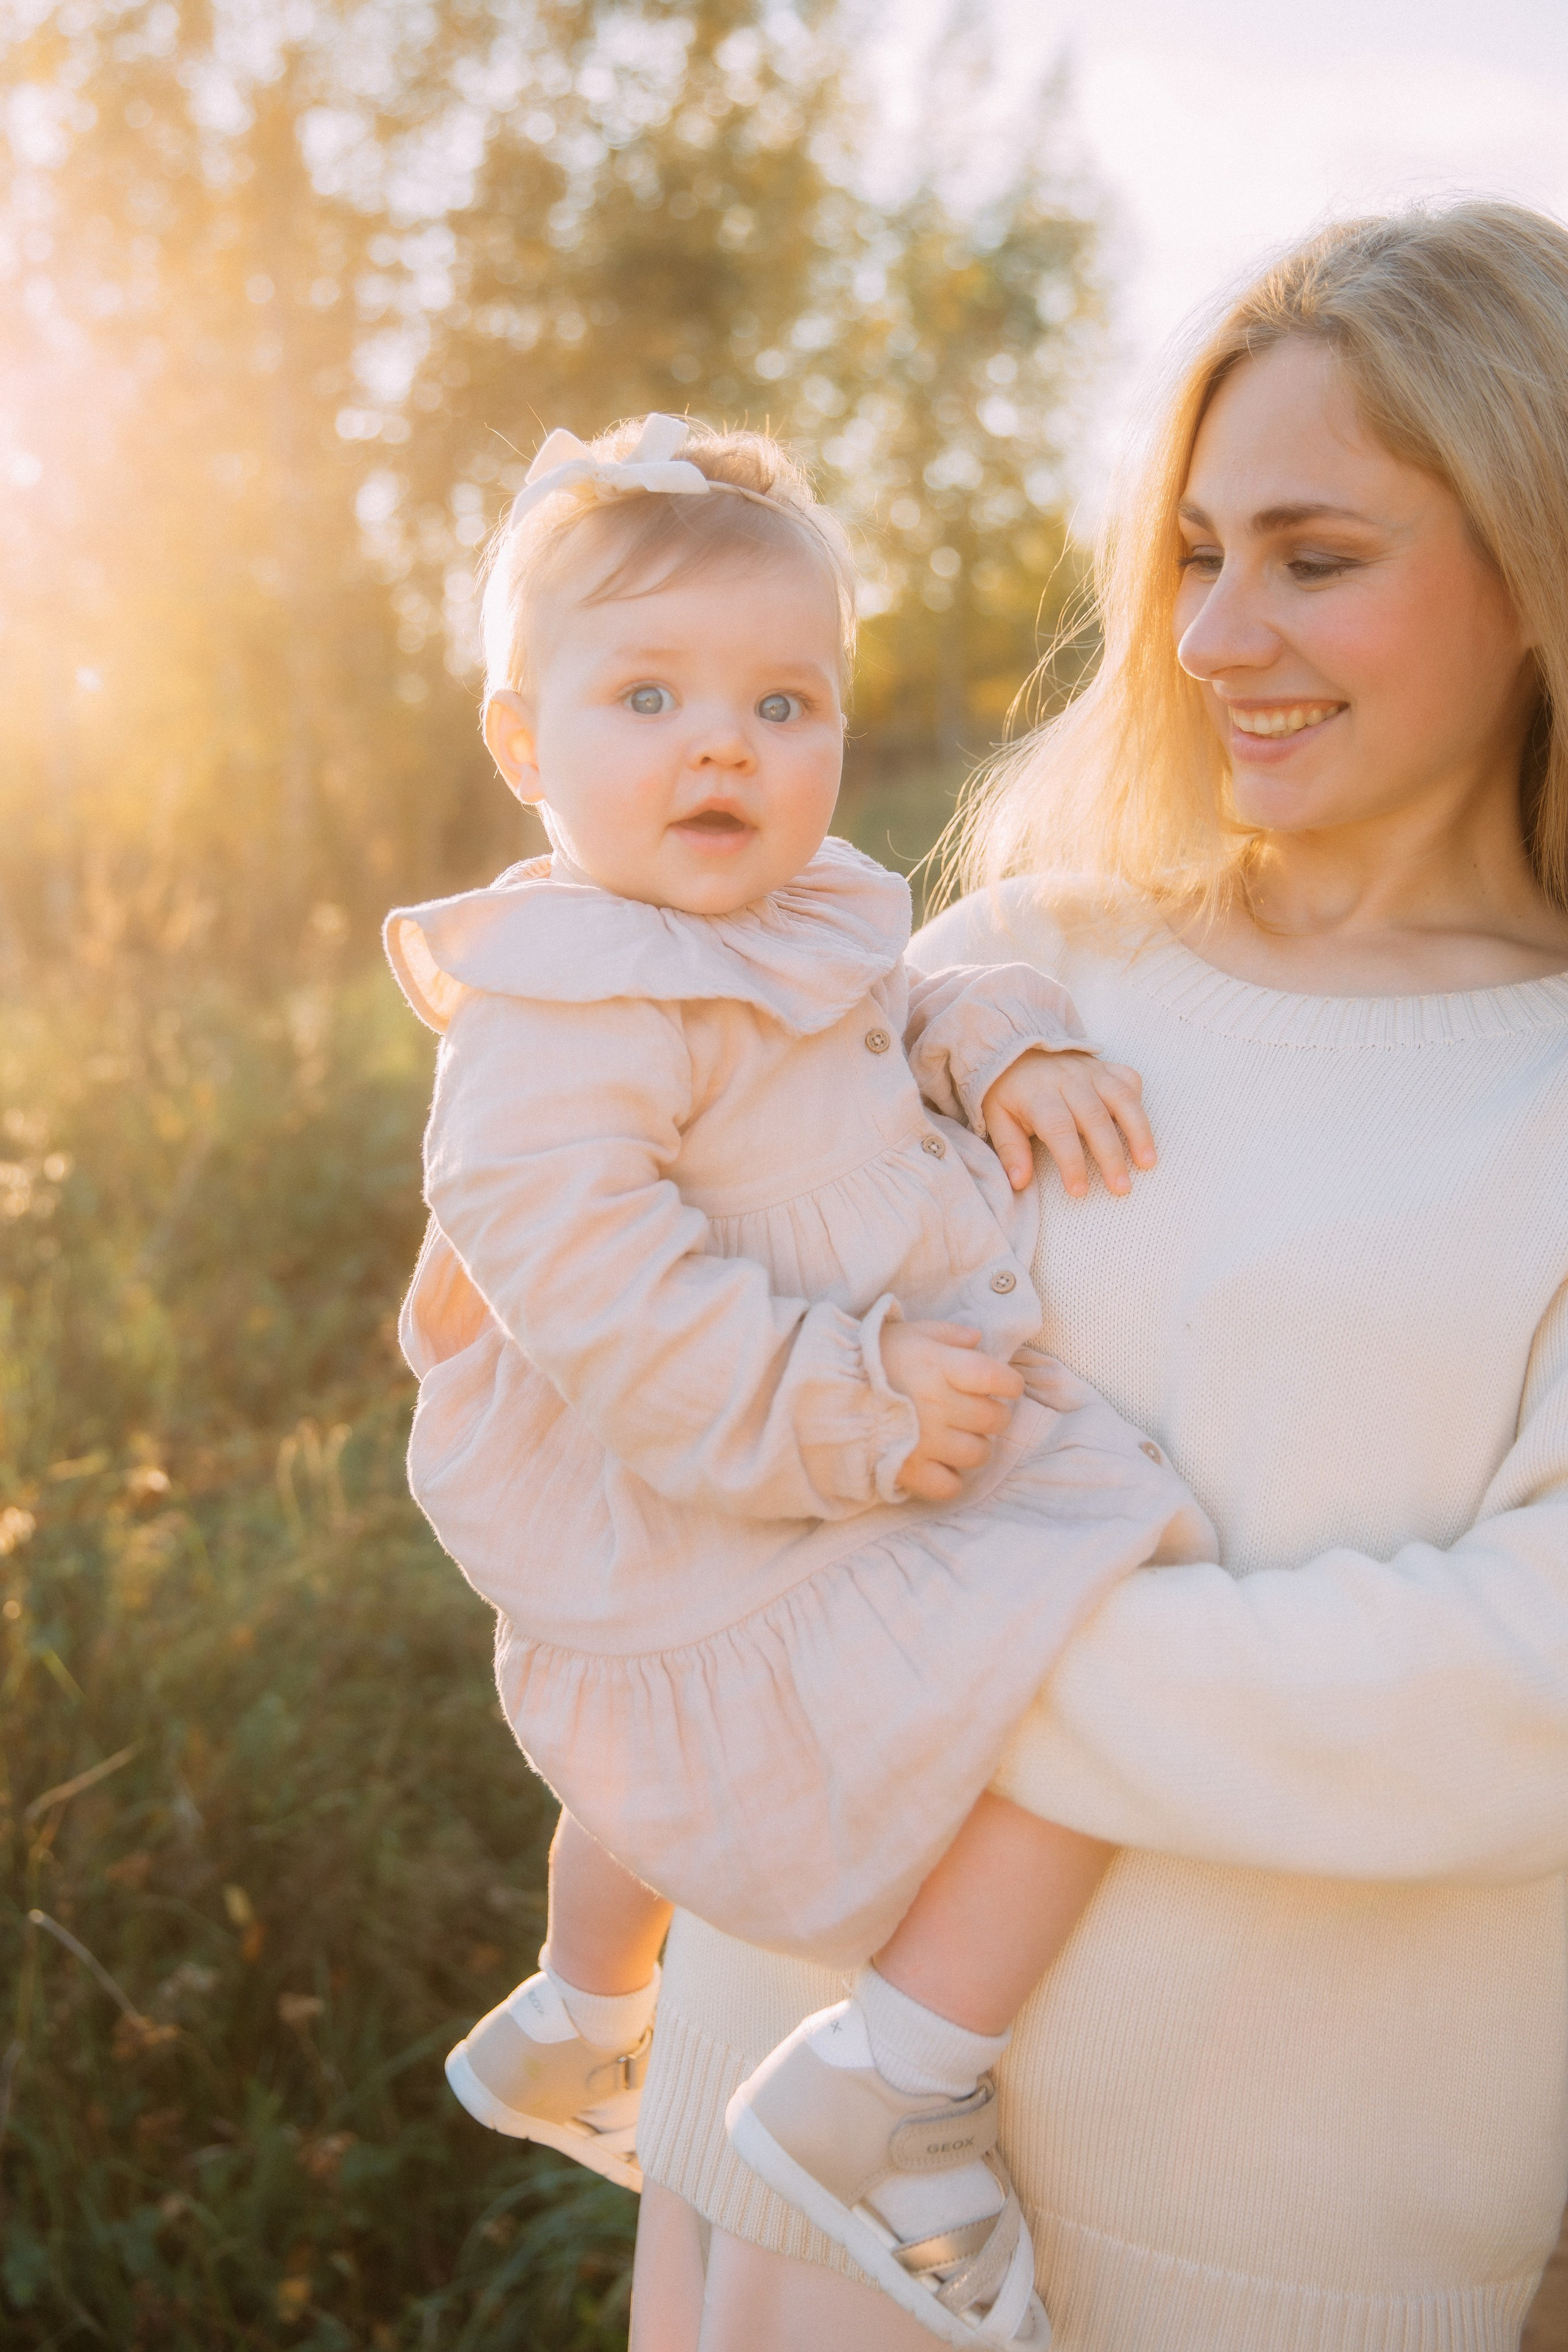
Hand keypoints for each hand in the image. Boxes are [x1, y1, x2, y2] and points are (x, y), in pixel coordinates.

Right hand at [880, 1320, 1023, 1502]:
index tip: (1006, 1386)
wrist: (819, 1391)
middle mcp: (940, 1404)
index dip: (1009, 1384)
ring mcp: (927, 1440)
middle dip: (993, 1416)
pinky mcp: (910, 1469)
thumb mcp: (906, 1332)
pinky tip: (941, 1466)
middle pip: (993, 1419)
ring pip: (977, 1454)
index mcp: (941, 1366)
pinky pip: (949, 1486)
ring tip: (959, 1439)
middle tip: (978, 1413)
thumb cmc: (864, 1357)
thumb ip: (946, 1334)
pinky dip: (951, 1480)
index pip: (998, 1378)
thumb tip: (977, 1339)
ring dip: (975, 1447)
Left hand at [981, 1049, 1155, 1197]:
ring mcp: (1090, 1072)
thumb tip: (1019, 1182)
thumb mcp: (998, 1117)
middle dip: (1111, 1156)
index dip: (1071, 1162)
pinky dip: (1139, 1101)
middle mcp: (1068, 1082)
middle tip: (1121, 1188)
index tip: (1079, 1191)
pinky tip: (1142, 1128)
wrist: (1017, 1045)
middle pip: (1095, 1119)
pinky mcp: (1106, 1067)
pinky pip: (1129, 1079)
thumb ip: (1011, 1150)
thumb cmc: (1008, 1090)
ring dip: (1138, 1132)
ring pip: (1121, 1099)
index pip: (1059, 1130)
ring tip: (1147, 1163)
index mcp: (1038, 1096)